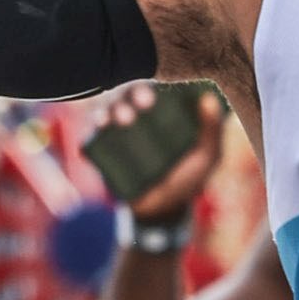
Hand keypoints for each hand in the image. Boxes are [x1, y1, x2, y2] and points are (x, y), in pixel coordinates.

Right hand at [93, 84, 222, 223]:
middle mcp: (133, 116)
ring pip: (104, 114)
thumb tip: (209, 98)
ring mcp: (115, 135)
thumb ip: (212, 128)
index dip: (144, 90)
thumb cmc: (189, 176)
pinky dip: (86, 143)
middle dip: (126, 99)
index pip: (147, 89)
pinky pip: (89, 144)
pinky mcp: (101, 156)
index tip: (149, 100)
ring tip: (114, 121)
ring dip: (106, 114)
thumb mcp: (207, 154)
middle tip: (134, 110)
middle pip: (123, 98)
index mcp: (156, 110)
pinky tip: (89, 146)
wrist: (166, 210)